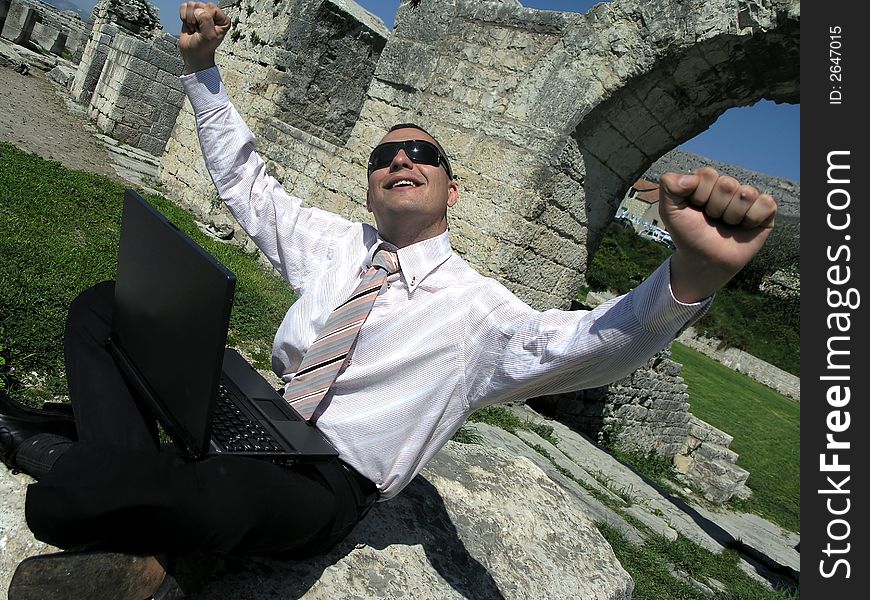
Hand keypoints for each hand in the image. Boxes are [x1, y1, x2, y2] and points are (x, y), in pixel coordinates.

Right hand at [179, 2, 230, 73]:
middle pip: (200, 5)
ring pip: (191, 5)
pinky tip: (190, 26)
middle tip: (199, 31)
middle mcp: (213, 14)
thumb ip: (206, 21)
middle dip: (196, 19)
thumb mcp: (209, 36)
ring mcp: (202, 13)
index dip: (204, 18)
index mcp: (222, 19)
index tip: (205, 30)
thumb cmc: (204, 48)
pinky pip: (183, 7)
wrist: (193, 54)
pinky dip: (184, 17)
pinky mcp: (191, 14)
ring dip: (190, 19)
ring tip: (195, 29)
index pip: (210, 7)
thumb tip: (198, 11)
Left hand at [658, 167, 776, 302]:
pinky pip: (765, 204)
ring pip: (746, 194)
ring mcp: (748, 198)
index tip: (695, 209)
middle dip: (715, 207)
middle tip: (712, 220)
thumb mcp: (669, 211)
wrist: (704, 260)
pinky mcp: (766, 211)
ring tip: (726, 225)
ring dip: (732, 216)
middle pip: (727, 184)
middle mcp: (728, 186)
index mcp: (707, 181)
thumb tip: (688, 179)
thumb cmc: (688, 234)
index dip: (699, 195)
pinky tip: (744, 227)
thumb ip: (669, 186)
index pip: (708, 175)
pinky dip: (752, 219)